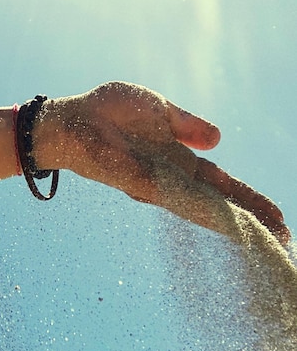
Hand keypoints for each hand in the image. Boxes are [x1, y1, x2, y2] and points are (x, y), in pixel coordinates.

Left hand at [42, 82, 289, 244]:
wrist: (74, 118)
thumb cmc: (110, 111)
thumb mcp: (160, 111)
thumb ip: (188, 126)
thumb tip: (219, 140)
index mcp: (179, 160)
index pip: (222, 184)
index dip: (248, 199)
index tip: (276, 216)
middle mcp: (171, 180)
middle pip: (218, 204)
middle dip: (250, 219)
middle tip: (283, 238)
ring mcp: (158, 186)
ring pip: (203, 210)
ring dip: (234, 224)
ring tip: (267, 239)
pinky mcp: (142, 185)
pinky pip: (178, 202)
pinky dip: (203, 214)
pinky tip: (227, 226)